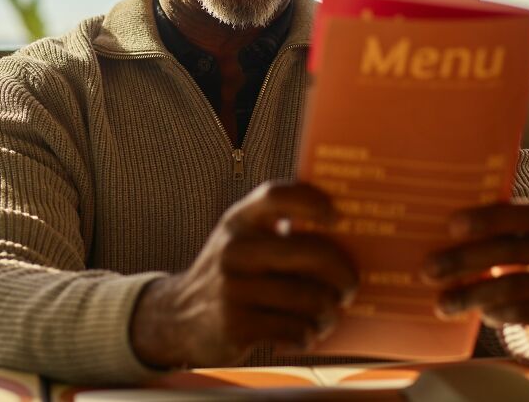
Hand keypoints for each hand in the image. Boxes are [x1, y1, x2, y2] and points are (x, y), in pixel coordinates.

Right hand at [129, 181, 357, 368]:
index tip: (336, 217)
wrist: (178, 316)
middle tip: (351, 284)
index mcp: (239, 219)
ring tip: (330, 313)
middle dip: (343, 272)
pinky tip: (305, 332)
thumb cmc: (230, 273)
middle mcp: (235, 248)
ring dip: (329, 310)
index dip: (312, 200)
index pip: (278, 194)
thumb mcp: (241, 238)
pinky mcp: (237, 325)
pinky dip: (308, 334)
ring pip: (309, 296)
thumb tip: (342, 233)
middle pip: (311, 251)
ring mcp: (234, 287)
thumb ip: (275, 227)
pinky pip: (295, 328)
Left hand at [422, 201, 528, 364]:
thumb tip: (450, 224)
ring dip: (474, 295)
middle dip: (465, 260)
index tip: (451, 226)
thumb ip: (515, 223)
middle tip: (428, 269)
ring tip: (442, 303)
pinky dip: (502, 313)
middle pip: (512, 251)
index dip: (486, 218)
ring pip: (517, 288)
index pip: (524, 213)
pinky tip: (482, 313)